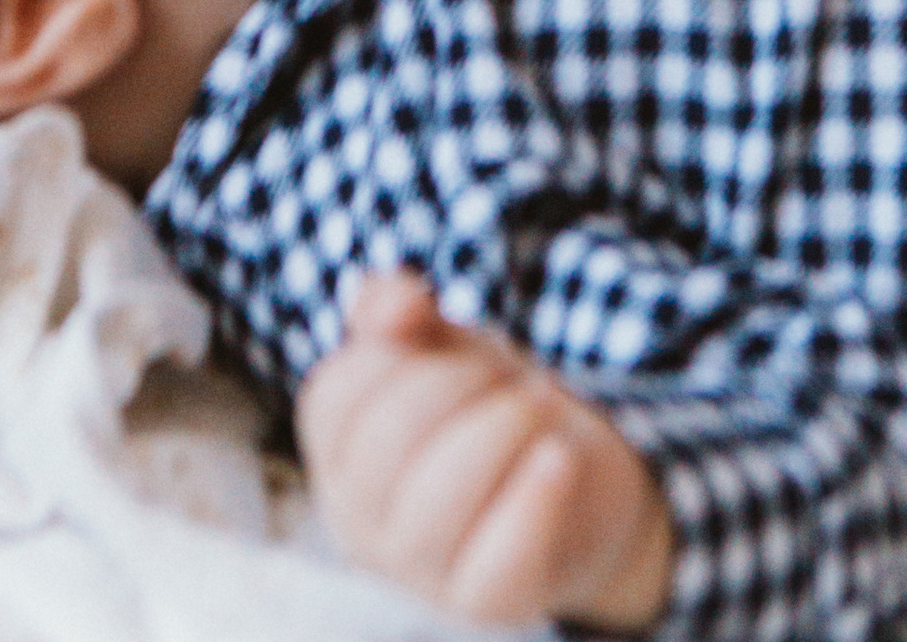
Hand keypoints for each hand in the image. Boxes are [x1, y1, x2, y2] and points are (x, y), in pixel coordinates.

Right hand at [299, 269, 671, 631]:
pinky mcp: (485, 602)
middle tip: (507, 377)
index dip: (399, 350)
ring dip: (502, 430)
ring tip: (540, 405)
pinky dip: (532, 501)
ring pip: (434, 508)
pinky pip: (497, 564)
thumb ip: (396, 310)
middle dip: (459, 383)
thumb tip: (391, 304)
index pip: (335, 396)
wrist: (571, 472)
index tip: (452, 348)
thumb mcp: (439, 342)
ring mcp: (420, 572)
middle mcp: (362, 525)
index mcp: (338, 458)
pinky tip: (558, 458)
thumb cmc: (486, 403)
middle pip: (386, 443)